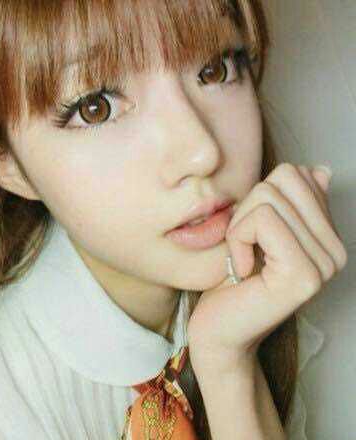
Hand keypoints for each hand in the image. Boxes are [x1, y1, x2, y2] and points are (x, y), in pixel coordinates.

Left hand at [187, 163, 347, 374]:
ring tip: (243, 260)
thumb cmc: (231, 279)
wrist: (218, 330)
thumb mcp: (257, 230)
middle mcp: (336, 250)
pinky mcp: (303, 275)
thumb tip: (319, 170)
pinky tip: (241, 269)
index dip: (258, 197)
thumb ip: (289, 203)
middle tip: (244, 246)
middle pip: (284, 179)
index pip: (296, 174)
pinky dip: (238, 239)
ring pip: (270, 196)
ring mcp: (324, 264)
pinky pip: (262, 220)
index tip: (252, 235)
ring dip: (239, 225)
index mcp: (327, 237)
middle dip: (248, 207)